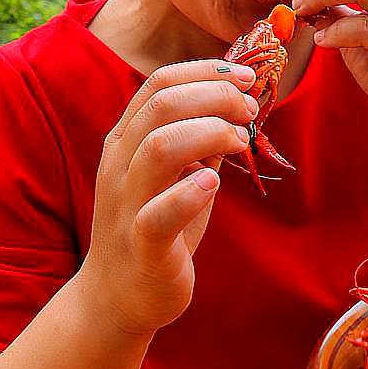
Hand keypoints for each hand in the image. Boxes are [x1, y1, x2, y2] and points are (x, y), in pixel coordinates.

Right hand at [77, 60, 258, 335]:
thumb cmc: (155, 225)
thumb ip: (201, 139)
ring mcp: (126, 205)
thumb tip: (239, 101)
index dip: (205, 72)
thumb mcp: (179, 173)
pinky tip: (214, 183)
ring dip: (209, 133)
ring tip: (240, 141)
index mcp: (126, 141)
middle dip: (215, 96)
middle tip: (250, 110)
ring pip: (158, 148)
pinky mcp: (141, 246)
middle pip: (162, 106)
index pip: (159, 84)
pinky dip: (190, 194)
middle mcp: (120, 165)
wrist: (117, 296)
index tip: (245, 77)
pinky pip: (158, 214)